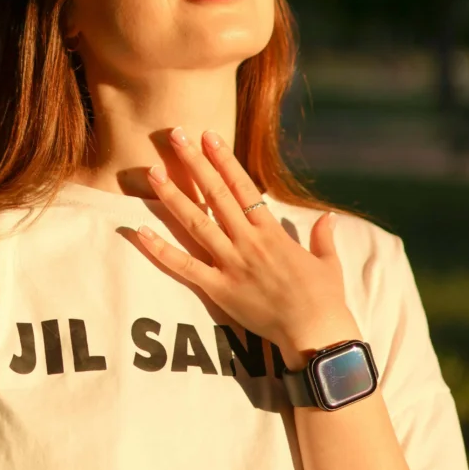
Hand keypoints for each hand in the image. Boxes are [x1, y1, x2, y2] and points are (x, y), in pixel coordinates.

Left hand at [136, 128, 351, 363]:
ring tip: (152, 173)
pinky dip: (161, 250)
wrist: (316, 334)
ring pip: (196, 223)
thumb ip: (323, 237)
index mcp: (271, 231)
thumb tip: (327, 217)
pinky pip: (185, 267)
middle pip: (215, 194)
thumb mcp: (327, 262)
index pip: (242, 186)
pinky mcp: (219, 290)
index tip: (208, 136)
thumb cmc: (325, 299)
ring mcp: (231, 264)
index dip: (223, 159)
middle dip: (195, 163)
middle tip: (176, 135)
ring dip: (173, 196)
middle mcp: (248, 241)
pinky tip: (140, 232)